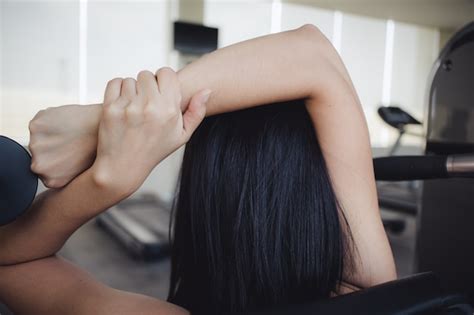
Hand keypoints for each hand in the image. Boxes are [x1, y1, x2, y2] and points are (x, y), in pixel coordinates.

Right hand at [29, 104, 100, 187]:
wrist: (106, 127)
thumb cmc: (99, 148)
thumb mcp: (82, 171)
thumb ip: (65, 174)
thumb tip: (60, 169)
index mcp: (50, 180)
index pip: (45, 169)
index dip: (58, 157)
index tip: (69, 152)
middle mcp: (39, 166)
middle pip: (39, 153)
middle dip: (53, 146)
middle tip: (72, 141)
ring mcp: (36, 145)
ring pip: (39, 136)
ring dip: (51, 132)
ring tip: (72, 132)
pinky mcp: (36, 126)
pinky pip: (40, 121)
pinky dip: (51, 118)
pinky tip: (68, 122)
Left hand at [92, 68, 210, 195]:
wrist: (123, 167)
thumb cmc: (153, 150)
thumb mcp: (182, 135)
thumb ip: (197, 112)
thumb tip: (207, 90)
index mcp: (169, 111)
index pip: (167, 73)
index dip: (164, 80)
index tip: (160, 92)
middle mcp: (149, 107)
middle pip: (148, 74)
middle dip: (147, 85)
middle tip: (146, 102)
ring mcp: (128, 107)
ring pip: (131, 79)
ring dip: (132, 89)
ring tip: (134, 107)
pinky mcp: (110, 108)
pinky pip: (115, 82)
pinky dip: (117, 90)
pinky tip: (123, 105)